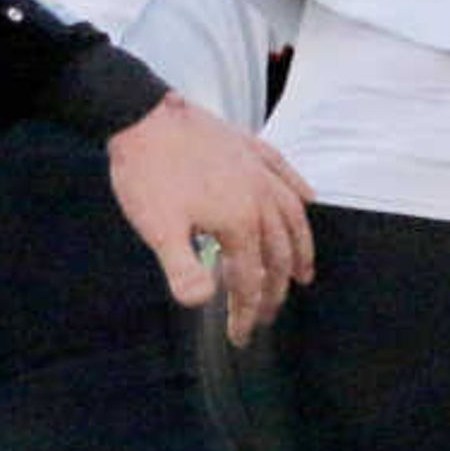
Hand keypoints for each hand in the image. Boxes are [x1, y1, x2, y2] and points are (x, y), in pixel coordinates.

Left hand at [104, 93, 316, 343]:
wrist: (141, 115)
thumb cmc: (147, 173)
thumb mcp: (157, 229)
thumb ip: (182, 268)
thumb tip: (201, 302)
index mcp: (239, 222)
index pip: (250, 279)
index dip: (246, 311)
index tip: (240, 336)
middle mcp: (260, 197)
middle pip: (277, 254)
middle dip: (275, 290)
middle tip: (269, 314)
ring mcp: (258, 170)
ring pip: (292, 215)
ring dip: (300, 247)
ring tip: (304, 272)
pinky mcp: (250, 147)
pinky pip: (285, 171)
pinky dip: (299, 190)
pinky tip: (308, 199)